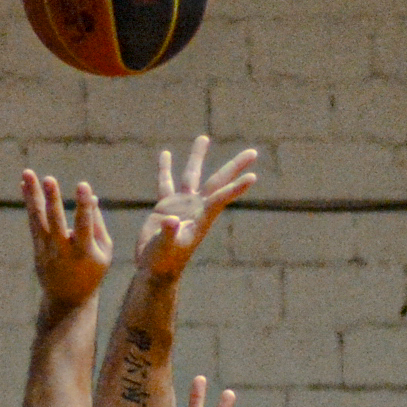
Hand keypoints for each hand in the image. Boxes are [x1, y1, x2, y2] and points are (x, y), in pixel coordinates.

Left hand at [24, 170, 110, 310]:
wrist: (68, 299)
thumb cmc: (92, 271)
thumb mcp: (104, 252)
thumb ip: (97, 224)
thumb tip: (90, 197)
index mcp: (85, 252)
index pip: (84, 225)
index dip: (84, 205)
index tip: (84, 186)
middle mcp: (63, 250)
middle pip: (56, 221)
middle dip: (52, 199)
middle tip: (48, 179)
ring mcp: (47, 249)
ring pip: (38, 219)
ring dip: (32, 195)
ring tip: (28, 172)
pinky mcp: (37, 248)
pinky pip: (32, 221)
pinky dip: (29, 202)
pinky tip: (24, 184)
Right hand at [135, 135, 256, 281]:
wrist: (154, 269)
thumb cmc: (163, 262)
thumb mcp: (166, 248)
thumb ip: (169, 233)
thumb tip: (171, 220)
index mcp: (201, 218)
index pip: (221, 198)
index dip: (235, 187)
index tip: (253, 176)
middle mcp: (197, 208)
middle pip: (218, 181)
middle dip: (235, 166)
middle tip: (253, 152)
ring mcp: (182, 204)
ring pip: (192, 175)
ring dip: (198, 156)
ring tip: (204, 137)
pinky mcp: (166, 206)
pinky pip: (166, 182)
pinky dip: (165, 168)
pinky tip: (166, 153)